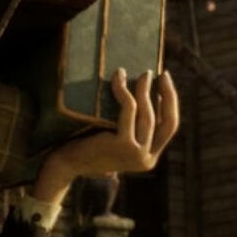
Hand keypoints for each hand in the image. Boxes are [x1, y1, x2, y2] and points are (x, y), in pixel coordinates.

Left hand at [34, 68, 179, 202]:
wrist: (67, 162)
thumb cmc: (89, 147)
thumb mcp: (117, 139)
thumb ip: (134, 129)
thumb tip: (148, 93)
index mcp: (148, 160)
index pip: (168, 129)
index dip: (169, 104)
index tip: (164, 83)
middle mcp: (146, 160)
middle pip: (168, 123)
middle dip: (168, 96)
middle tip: (162, 75)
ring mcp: (137, 155)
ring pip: (147, 114)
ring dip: (146, 90)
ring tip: (143, 74)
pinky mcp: (124, 145)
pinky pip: (129, 110)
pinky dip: (124, 90)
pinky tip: (119, 77)